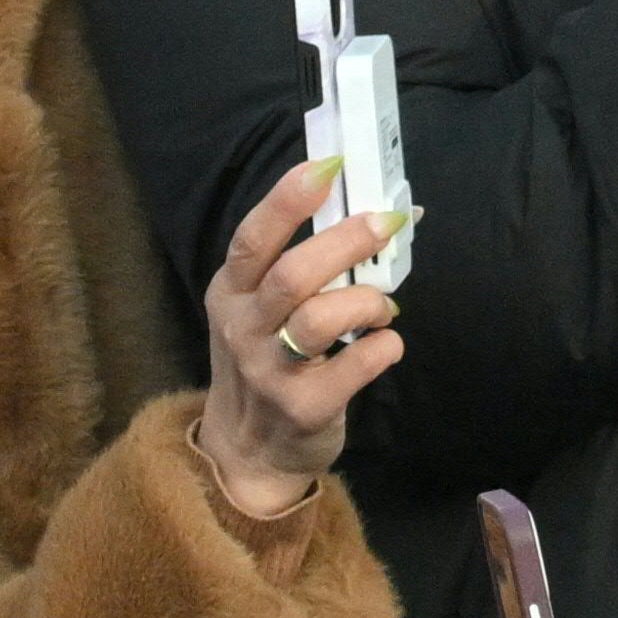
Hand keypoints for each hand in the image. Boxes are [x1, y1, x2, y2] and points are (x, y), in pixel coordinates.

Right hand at [193, 153, 404, 524]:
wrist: (248, 451)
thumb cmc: (265, 362)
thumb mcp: (258, 312)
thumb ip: (293, 269)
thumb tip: (360, 215)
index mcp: (231, 292)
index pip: (252, 238)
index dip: (287, 199)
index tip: (328, 166)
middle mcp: (242, 328)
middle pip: (293, 274)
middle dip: (345, 241)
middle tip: (385, 222)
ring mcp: (270, 371)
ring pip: (320, 318)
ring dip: (367, 302)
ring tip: (384, 308)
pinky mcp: (303, 408)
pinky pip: (354, 367)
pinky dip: (381, 348)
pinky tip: (385, 345)